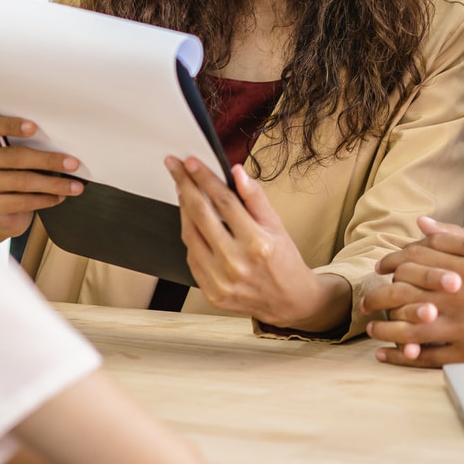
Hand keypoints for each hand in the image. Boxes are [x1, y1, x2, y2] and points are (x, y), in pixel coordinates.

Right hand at [0, 114, 82, 239]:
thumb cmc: (9, 174)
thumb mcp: (12, 156)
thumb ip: (26, 147)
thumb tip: (63, 149)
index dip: (11, 125)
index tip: (34, 127)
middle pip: (15, 157)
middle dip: (48, 160)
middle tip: (73, 164)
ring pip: (22, 181)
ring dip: (53, 184)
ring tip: (74, 186)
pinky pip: (20, 202)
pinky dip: (44, 200)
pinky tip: (58, 197)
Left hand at [165, 156, 349, 332]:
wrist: (289, 301)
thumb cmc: (284, 260)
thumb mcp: (277, 225)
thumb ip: (255, 198)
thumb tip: (236, 172)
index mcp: (257, 243)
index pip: (224, 202)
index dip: (205, 178)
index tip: (191, 162)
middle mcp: (236, 263)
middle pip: (200, 215)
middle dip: (185, 185)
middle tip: (175, 166)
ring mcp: (221, 281)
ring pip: (190, 235)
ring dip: (182, 208)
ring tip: (182, 189)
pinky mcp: (211, 293)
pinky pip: (191, 257)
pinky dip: (189, 234)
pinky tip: (191, 219)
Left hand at [363, 217, 463, 366]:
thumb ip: (456, 240)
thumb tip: (422, 224)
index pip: (415, 260)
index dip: (392, 263)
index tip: (382, 269)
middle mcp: (463, 296)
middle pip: (404, 293)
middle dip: (378, 297)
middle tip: (366, 302)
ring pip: (409, 328)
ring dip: (384, 329)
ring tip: (372, 329)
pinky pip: (426, 357)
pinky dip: (401, 357)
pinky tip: (387, 355)